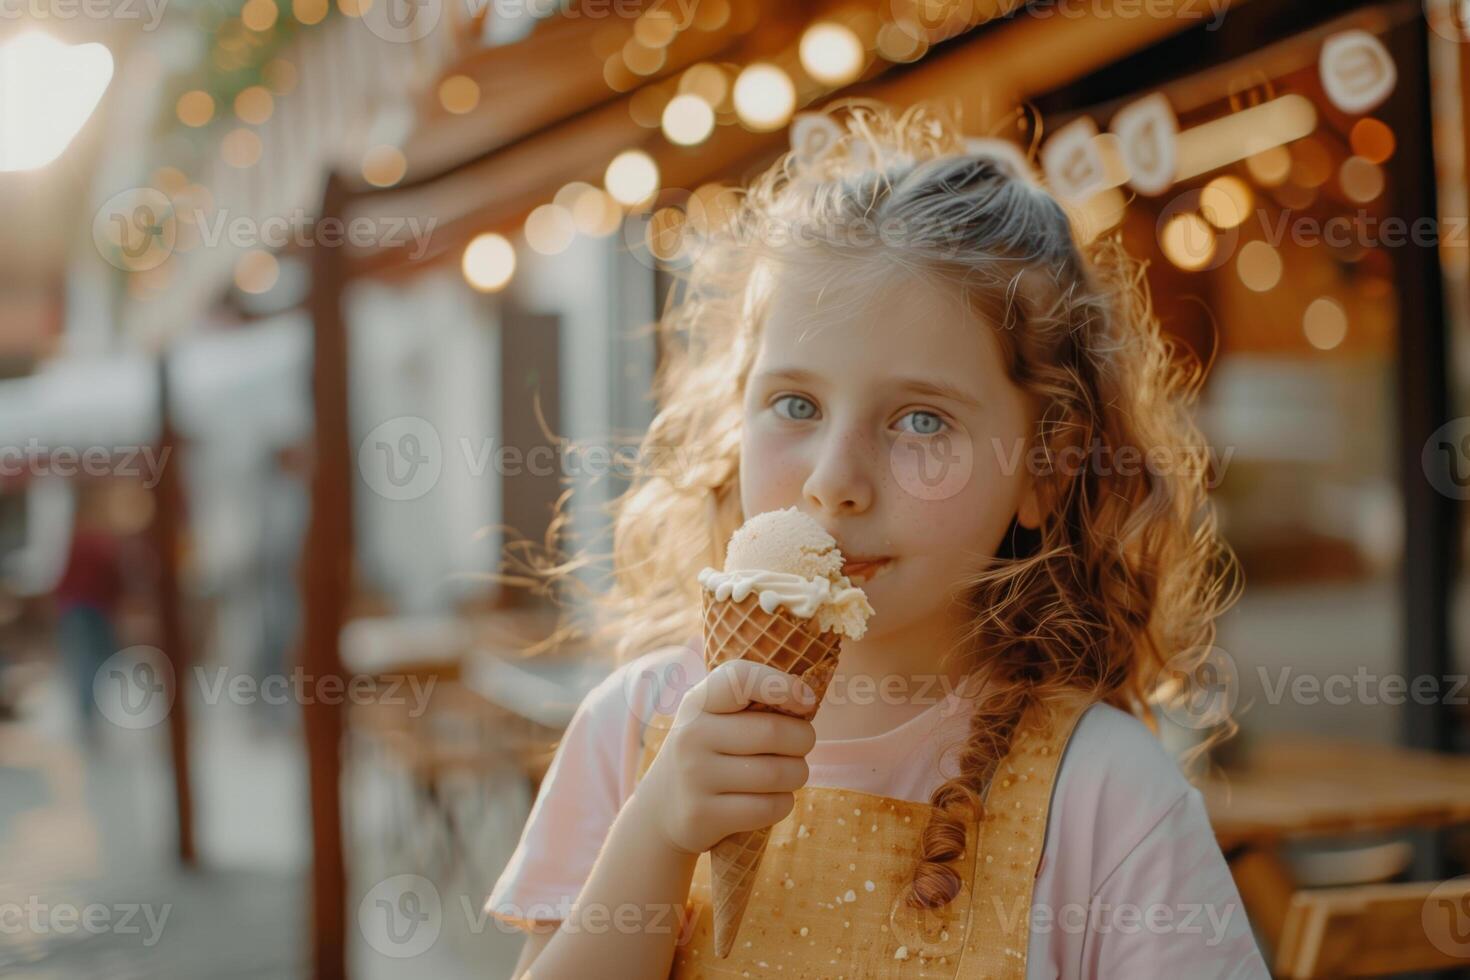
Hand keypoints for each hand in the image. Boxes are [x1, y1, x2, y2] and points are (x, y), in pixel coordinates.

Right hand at [636, 659, 818, 855]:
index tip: (807, 701)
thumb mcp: (717, 718)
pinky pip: (769, 808)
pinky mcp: (701, 815)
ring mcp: (693, 776)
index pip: (740, 678)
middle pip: (773, 732)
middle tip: (801, 745)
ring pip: (778, 774)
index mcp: (699, 702)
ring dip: (798, 774)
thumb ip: (754, 703)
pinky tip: (771, 799)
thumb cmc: (710, 751)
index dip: (781, 685)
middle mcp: (691, 734)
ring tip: (788, 773)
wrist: (661, 807)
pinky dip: (783, 803)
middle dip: (803, 739)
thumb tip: (808, 701)